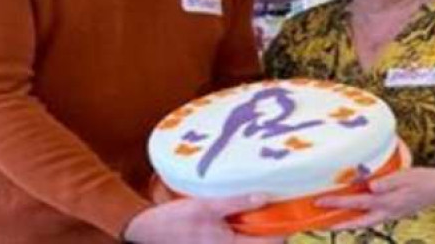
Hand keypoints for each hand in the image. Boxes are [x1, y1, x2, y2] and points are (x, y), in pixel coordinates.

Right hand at [123, 194, 284, 242]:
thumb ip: (236, 202)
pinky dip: (242, 223)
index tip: (288, 204)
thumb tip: (264, 196)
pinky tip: (239, 207)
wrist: (145, 232)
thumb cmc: (173, 222)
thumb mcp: (205, 206)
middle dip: (271, 222)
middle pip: (263, 240)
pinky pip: (237, 236)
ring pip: (250, 238)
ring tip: (258, 199)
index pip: (272, 241)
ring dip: (256, 222)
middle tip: (274, 198)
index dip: (283, 224)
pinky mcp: (216, 242)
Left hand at [315, 167, 434, 229]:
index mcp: (388, 201)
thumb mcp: (407, 177)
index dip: (338, 202)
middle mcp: (386, 212)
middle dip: (337, 222)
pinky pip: (371, 219)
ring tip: (330, 222)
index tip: (320, 202)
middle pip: (357, 221)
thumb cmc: (424, 179)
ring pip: (364, 222)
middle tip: (319, 222)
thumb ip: (389, 182)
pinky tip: (353, 214)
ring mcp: (390, 215)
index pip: (357, 202)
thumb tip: (371, 186)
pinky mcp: (393, 213)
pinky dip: (359, 218)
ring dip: (347, 223)